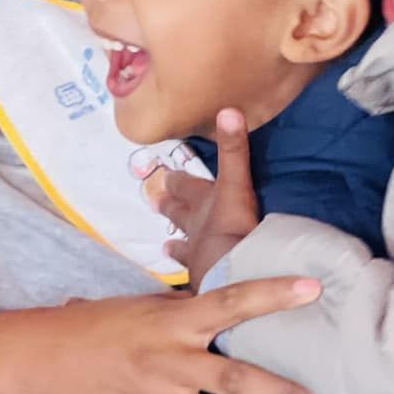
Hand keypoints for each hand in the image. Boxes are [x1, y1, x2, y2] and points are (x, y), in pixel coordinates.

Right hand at [1, 280, 332, 393]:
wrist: (38, 359)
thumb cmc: (95, 326)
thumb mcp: (145, 307)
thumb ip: (190, 313)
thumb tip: (238, 306)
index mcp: (173, 322)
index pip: (230, 303)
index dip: (273, 294)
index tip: (315, 288)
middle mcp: (169, 364)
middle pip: (236, 381)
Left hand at [151, 108, 260, 287]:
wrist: (235, 274)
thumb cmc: (236, 229)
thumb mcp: (237, 185)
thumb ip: (234, 150)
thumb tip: (229, 109)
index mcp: (204, 205)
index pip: (187, 188)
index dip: (178, 182)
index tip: (166, 176)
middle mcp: (196, 229)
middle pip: (180, 215)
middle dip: (171, 207)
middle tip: (157, 202)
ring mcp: (199, 258)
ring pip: (184, 248)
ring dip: (177, 245)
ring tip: (167, 247)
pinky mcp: (206, 282)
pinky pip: (198, 278)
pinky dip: (196, 276)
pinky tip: (191, 283)